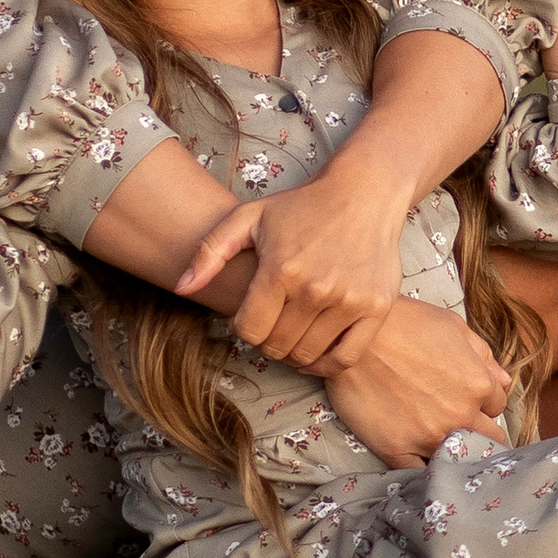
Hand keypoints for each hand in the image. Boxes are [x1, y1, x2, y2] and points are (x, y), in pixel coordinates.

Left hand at [173, 146, 412, 369]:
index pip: (249, 331)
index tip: (249, 315)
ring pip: (307, 356)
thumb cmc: (302, 207)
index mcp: (281, 269)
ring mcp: (349, 300)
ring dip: (293, 351)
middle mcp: (316, 288)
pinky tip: (316, 350)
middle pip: (277, 346)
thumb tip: (181, 287)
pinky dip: (326, 364)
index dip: (242, 328)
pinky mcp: (375, 308)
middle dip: (267, 340)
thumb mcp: (249, 218)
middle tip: (271, 323)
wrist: (364, 194)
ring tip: (292, 331)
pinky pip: (346, 358)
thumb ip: (210, 252)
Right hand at [323, 298, 510, 465]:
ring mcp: (428, 437)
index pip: (497, 406)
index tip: (468, 398)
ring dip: (454, 453)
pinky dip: (423, 471)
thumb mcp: (452, 326)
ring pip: (457, 460)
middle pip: (486, 438)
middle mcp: (459, 416)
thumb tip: (504, 381)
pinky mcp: (396, 450)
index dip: (483, 401)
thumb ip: (483, 356)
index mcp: (477, 385)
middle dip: (476, 430)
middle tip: (457, 422)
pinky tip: (420, 461)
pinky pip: (420, 474)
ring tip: (440, 443)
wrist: (354, 335)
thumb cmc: (404, 322)